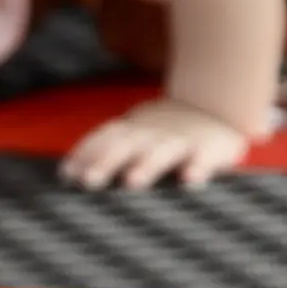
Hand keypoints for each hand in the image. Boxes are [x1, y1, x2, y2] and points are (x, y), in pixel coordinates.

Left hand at [61, 94, 253, 192]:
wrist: (222, 104)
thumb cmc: (166, 132)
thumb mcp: (136, 134)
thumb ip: (106, 149)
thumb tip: (64, 174)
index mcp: (134, 130)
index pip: (106, 137)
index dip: (86, 153)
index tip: (67, 175)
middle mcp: (154, 134)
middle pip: (127, 145)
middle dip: (106, 162)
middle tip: (87, 182)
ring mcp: (183, 141)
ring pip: (162, 152)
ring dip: (147, 166)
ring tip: (132, 183)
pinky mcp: (213, 150)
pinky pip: (206, 159)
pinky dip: (199, 168)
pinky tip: (190, 181)